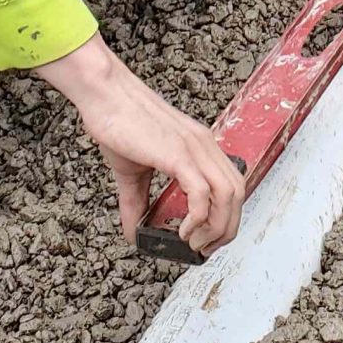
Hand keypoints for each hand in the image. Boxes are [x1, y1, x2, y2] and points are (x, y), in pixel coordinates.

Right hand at [37, 36, 241, 255]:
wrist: (104, 94)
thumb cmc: (118, 123)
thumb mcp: (131, 172)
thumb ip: (136, 203)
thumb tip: (133, 234)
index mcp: (200, 147)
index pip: (232, 185)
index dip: (228, 215)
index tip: (209, 237)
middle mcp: (204, 146)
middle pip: (238, 193)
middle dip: (226, 228)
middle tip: (204, 247)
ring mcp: (194, 148)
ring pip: (228, 195)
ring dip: (216, 227)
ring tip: (194, 242)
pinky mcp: (178, 154)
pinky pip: (202, 193)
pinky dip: (198, 218)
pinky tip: (182, 229)